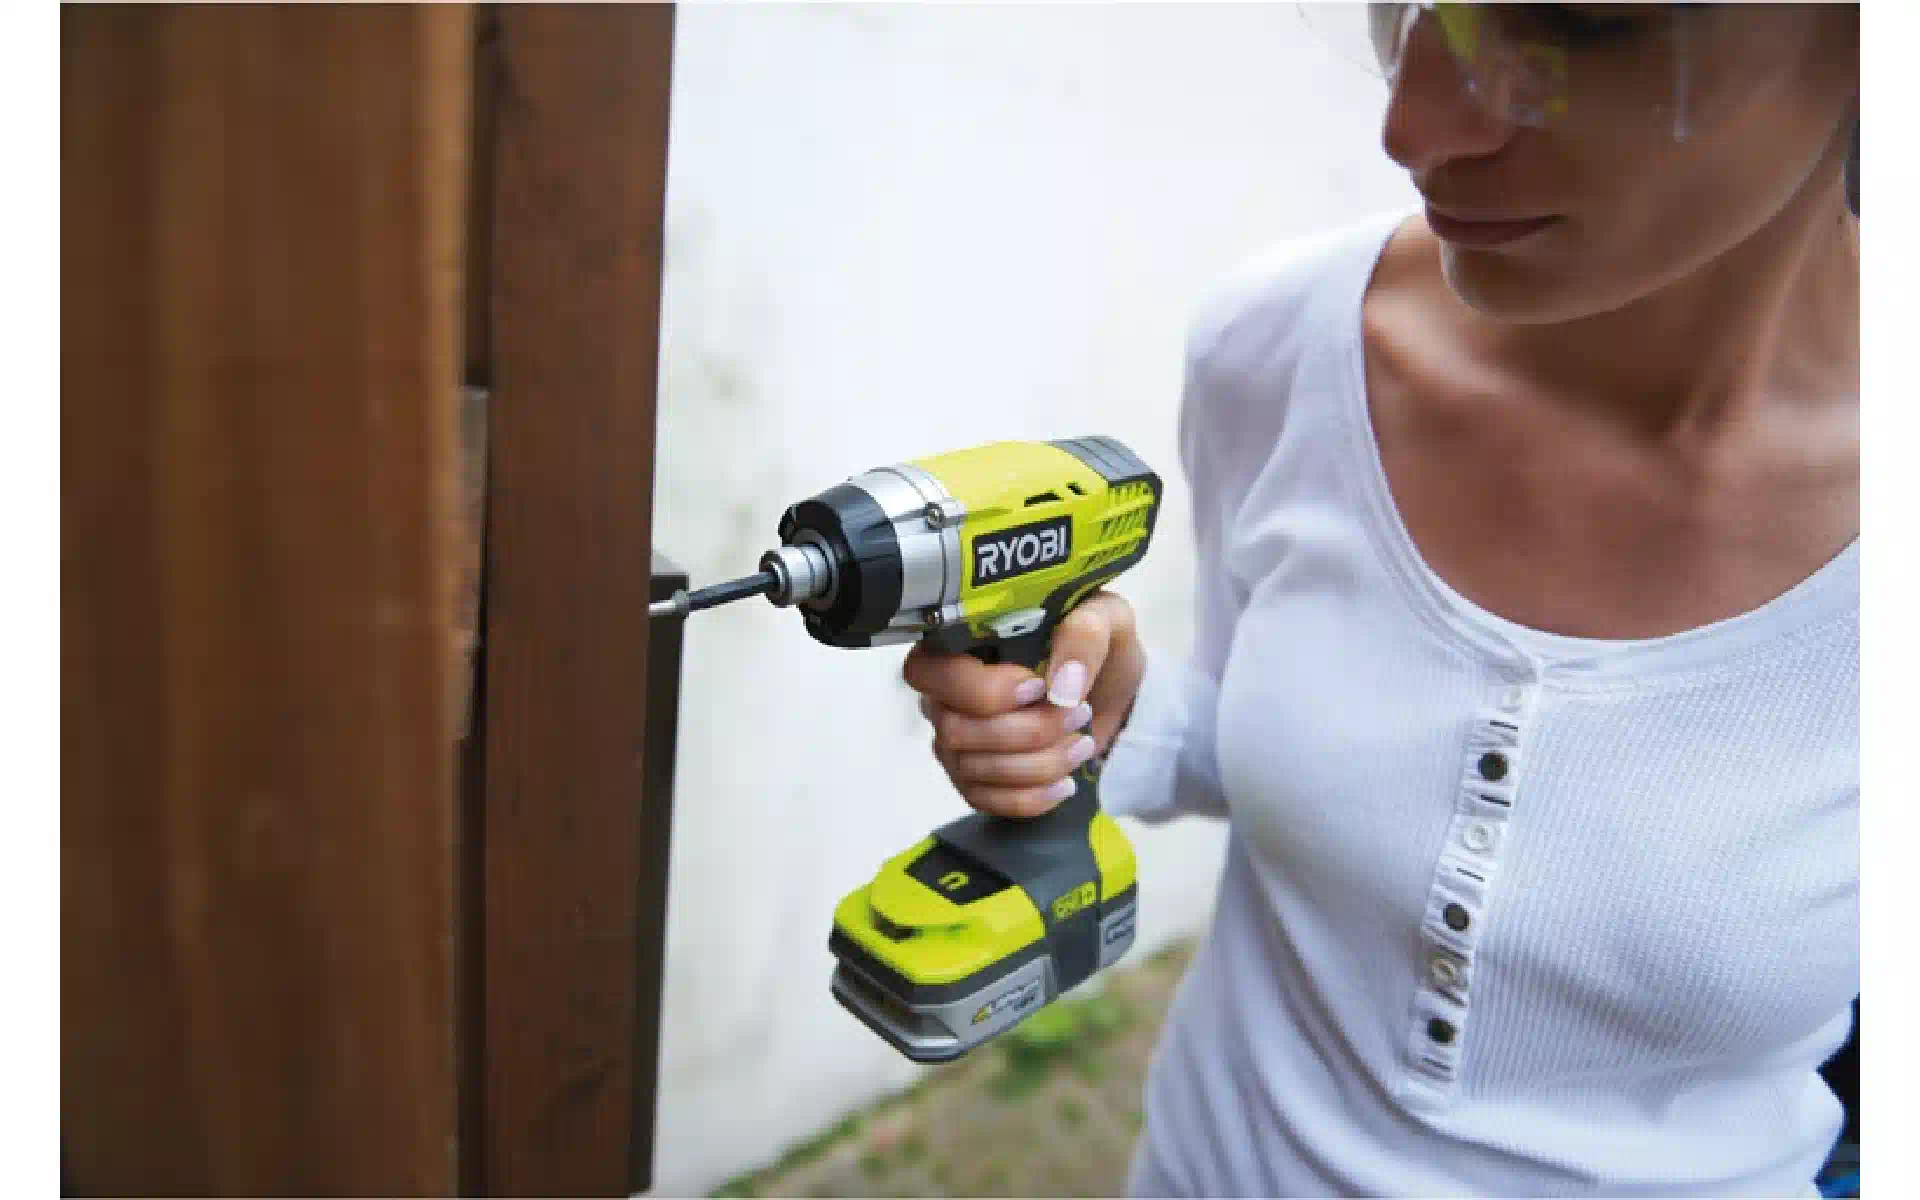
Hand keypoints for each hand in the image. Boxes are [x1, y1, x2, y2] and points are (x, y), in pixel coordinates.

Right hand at [902, 591, 1146, 817]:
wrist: (1108, 692)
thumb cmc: (1092, 646)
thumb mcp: (1103, 619)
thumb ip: (1083, 636)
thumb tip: (1061, 687)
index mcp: (958, 644)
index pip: (928, 672)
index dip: (981, 690)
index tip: (1038, 688)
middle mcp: (944, 694)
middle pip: (955, 729)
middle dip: (1027, 731)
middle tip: (1079, 714)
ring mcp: (954, 741)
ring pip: (973, 769)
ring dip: (1039, 763)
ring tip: (1082, 744)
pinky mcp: (972, 778)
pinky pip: (984, 801)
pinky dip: (1031, 797)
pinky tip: (1064, 783)